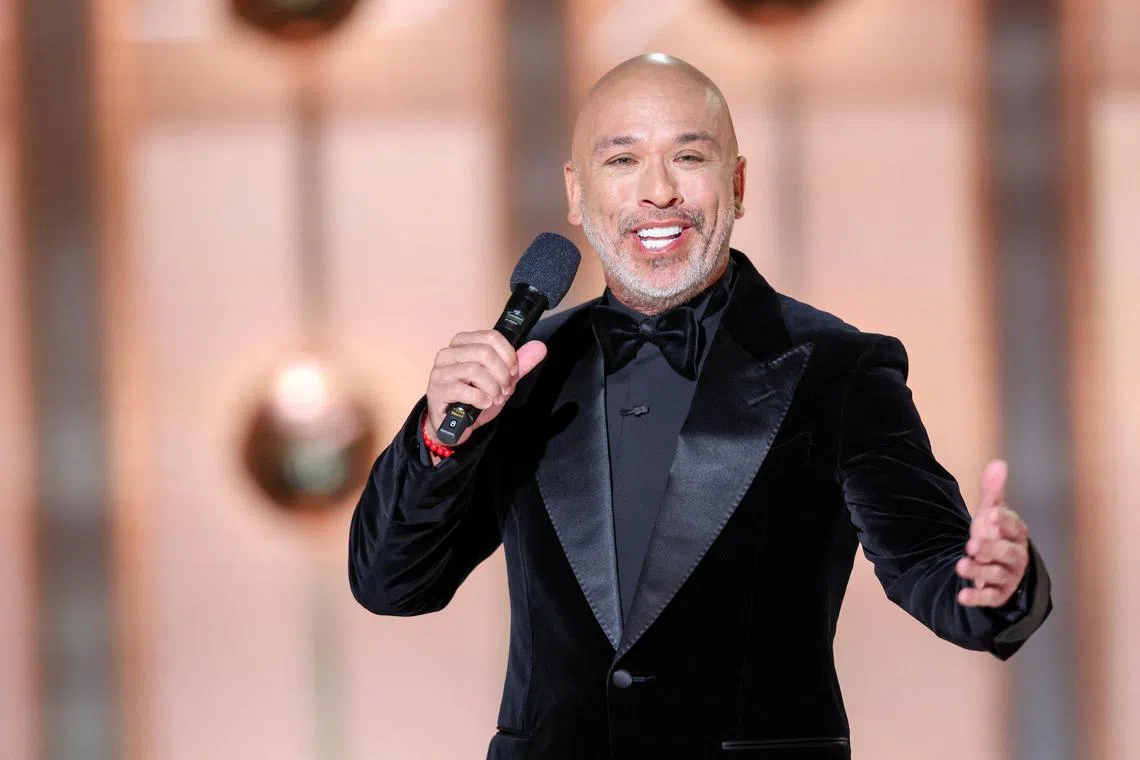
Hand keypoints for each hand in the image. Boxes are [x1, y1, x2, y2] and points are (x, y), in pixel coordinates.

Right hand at [425, 330, 546, 449]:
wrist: (455, 425)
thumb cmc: (474, 398)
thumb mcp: (501, 380)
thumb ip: (519, 364)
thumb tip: (540, 347)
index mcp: (463, 343)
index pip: (491, 337)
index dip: (508, 355)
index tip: (514, 372)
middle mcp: (448, 353)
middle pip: (484, 352)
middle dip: (502, 374)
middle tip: (505, 389)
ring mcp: (440, 371)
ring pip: (475, 370)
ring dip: (493, 388)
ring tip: (496, 398)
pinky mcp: (437, 390)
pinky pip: (463, 389)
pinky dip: (480, 398)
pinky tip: (484, 404)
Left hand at [955, 459, 1029, 606]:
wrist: (995, 565)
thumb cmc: (995, 535)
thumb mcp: (991, 514)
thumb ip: (992, 492)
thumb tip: (998, 462)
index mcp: (1017, 534)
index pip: (1014, 527)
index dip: (1003, 522)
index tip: (990, 515)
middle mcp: (1016, 556)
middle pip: (1006, 553)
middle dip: (990, 548)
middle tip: (972, 544)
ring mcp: (1008, 576)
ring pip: (996, 575)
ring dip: (978, 571)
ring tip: (960, 566)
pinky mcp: (998, 594)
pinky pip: (990, 598)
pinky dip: (976, 598)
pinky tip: (961, 596)